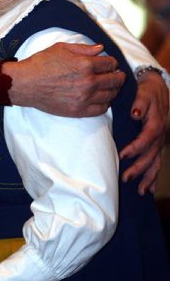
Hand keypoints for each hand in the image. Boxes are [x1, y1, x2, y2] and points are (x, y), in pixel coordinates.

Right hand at [4, 42, 124, 116]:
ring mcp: (84, 98)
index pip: (111, 64)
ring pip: (111, 95)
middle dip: (118, 76)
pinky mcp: (79, 111)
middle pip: (115, 80)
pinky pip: (101, 109)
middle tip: (117, 75)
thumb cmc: (41, 63)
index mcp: (85, 64)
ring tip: (110, 86)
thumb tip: (101, 49)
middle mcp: (88, 82)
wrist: (26, 83)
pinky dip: (105, 103)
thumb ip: (84, 48)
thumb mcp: (61, 48)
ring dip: (113, 90)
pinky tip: (101, 98)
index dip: (113, 63)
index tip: (111, 64)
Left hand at [119, 71, 168, 194]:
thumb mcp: (143, 92)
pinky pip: (157, 162)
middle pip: (150, 155)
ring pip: (155, 162)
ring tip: (141, 191)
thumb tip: (135, 113)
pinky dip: (153, 176)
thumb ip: (140, 102)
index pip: (145, 140)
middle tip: (125, 178)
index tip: (122, 155)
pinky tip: (150, 189)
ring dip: (148, 177)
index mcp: (155, 124)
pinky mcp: (156, 144)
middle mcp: (158, 136)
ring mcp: (158, 141)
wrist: (156, 88)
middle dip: (139, 168)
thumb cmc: (147, 91)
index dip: (134, 148)